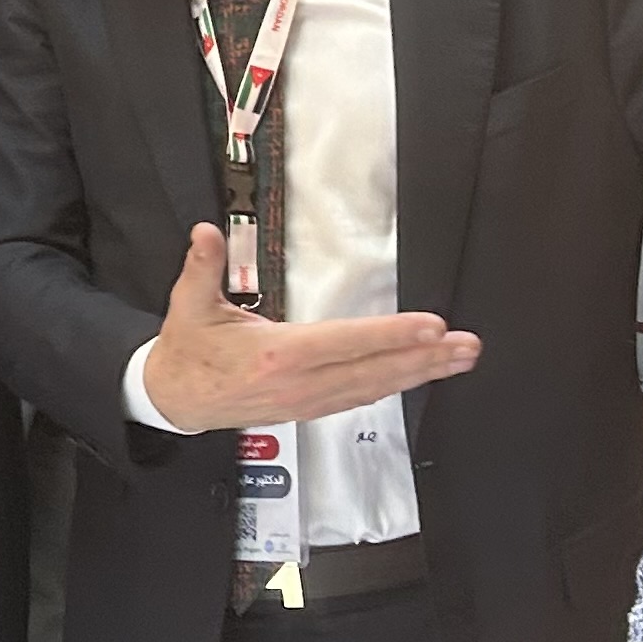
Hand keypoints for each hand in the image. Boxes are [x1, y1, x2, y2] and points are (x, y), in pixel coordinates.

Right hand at [140, 223, 477, 431]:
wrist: (174, 401)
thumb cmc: (188, 353)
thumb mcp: (189, 306)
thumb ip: (202, 266)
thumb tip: (206, 232)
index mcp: (275, 355)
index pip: (345, 343)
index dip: (392, 335)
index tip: (432, 326)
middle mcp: (298, 384)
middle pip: (374, 371)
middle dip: (425, 358)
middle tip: (467, 346)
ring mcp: (307, 401)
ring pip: (374, 388)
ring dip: (420, 374)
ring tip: (458, 359)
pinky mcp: (309, 409)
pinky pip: (361, 398)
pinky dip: (394, 385)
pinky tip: (419, 375)